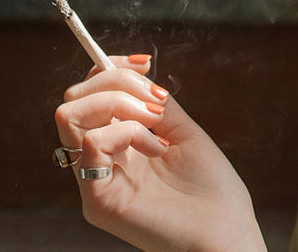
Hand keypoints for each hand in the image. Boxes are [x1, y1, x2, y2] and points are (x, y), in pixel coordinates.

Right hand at [54, 56, 266, 251]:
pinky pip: (92, 142)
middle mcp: (100, 161)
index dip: (110, 68)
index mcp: (118, 145)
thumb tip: (136, 74)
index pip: (90, 95)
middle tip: (155, 101)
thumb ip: (154, 105)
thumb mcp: (182, 131)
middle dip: (115, 81)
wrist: (227, 234)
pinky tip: (156, 148)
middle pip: (74, 99)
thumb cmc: (211, 188)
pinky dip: (127, 131)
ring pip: (70, 114)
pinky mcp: (98, 200)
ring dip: (118, 102)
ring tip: (155, 122)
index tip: (145, 62)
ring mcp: (95, 180)